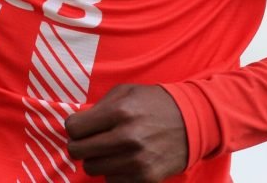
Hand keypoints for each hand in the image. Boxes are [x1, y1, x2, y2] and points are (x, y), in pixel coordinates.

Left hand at [65, 84, 186, 182]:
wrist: (193, 122)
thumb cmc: (154, 103)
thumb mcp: (126, 92)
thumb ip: (98, 106)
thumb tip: (75, 125)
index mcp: (120, 112)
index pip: (74, 128)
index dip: (74, 127)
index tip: (82, 127)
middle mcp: (127, 137)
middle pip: (78, 151)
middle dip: (79, 145)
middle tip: (90, 141)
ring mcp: (137, 161)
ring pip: (92, 168)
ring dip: (96, 160)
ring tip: (109, 149)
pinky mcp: (146, 178)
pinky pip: (111, 181)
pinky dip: (113, 172)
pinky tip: (123, 160)